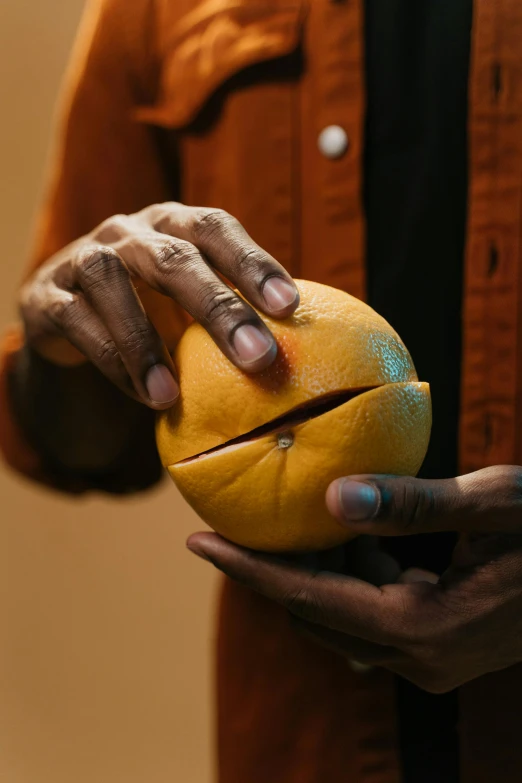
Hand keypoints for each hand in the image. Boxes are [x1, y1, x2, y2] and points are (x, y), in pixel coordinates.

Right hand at [19, 203, 298, 408]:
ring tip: (173, 396)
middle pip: (172, 257)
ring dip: (143, 340)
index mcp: (173, 225)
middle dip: (218, 306)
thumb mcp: (188, 299)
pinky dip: (110, 359)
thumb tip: (308, 358)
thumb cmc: (150, 304)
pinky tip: (143, 395)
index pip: (216, 228)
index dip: (252, 261)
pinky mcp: (48, 295)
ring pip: (110, 280)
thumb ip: (234, 315)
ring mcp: (83, 258)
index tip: (290, 306)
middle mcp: (129, 232)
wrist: (68, 309)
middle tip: (259, 358)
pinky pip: (77, 323)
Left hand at [187, 465, 521, 692]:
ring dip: (321, 569)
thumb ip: (413, 503)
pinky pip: (372, 614)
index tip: (198, 542)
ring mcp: (430, 660)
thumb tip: (332, 495)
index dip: (248, 571)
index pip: (307, 600)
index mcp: (423, 627)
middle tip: (255, 513)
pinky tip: (362, 536)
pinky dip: (354, 577)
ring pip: (340, 616)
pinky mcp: (439, 649)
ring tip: (314, 515)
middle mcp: (420, 657)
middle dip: (279, 567)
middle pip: (314, 613)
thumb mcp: (492, 503)